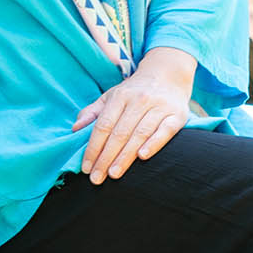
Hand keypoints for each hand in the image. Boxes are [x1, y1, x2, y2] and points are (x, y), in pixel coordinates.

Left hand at [73, 48, 195, 183]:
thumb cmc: (134, 91)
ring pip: (140, 134)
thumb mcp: (112, 96)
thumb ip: (93, 112)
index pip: (103, 125)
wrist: (168, 74)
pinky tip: (142, 157)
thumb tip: (75, 129)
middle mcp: (139, 100)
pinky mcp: (177, 115)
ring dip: (125, 156)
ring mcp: (159, 107)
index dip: (93, 147)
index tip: (86, 167)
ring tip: (114, 174)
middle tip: (96, 178)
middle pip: (119, 133)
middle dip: (106, 157)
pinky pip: (165, 131)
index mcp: (120, 97)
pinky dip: (154, 144)